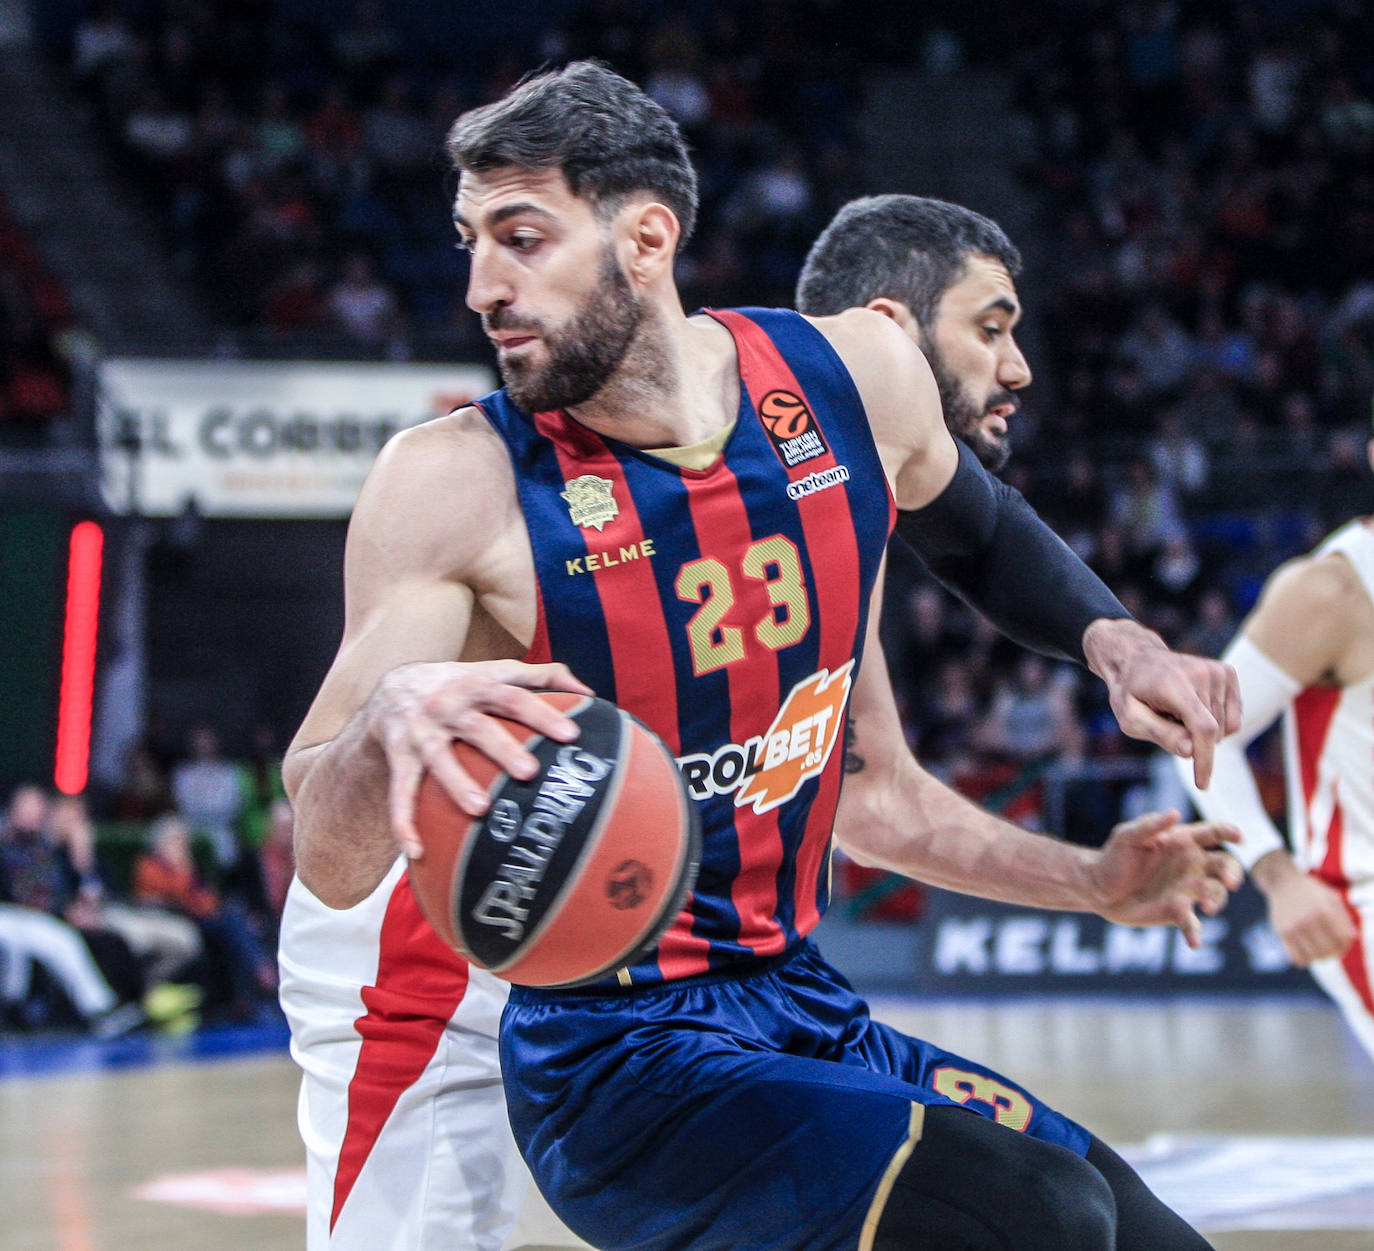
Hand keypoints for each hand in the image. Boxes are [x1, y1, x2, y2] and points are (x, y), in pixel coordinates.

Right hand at [367, 659, 593, 859]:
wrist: (392, 688)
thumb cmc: (461, 683)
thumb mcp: (496, 671)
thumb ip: (543, 676)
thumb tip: (591, 693)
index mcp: (478, 685)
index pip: (515, 697)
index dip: (542, 713)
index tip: (571, 734)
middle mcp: (448, 706)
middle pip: (478, 727)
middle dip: (503, 750)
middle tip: (530, 773)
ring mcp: (421, 732)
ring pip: (438, 758)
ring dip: (457, 784)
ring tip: (480, 810)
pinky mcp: (399, 756)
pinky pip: (400, 791)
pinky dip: (403, 821)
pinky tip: (416, 852)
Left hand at [1083, 618, 1240, 787]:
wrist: (1137, 659)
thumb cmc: (1130, 692)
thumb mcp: (1130, 718)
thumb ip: (1160, 734)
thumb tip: (1191, 752)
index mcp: (1174, 684)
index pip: (1203, 728)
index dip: (1205, 760)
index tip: (1202, 784)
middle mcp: (1201, 674)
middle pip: (1213, 732)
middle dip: (1192, 740)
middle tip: (1165, 721)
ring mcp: (1218, 671)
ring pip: (1226, 728)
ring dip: (1201, 731)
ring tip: (1176, 712)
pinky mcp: (1228, 673)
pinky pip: (1234, 718)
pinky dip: (1216, 723)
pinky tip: (1192, 709)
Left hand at [1088, 809, 1242, 947]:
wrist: (1098, 888)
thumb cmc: (1113, 856)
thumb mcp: (1127, 836)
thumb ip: (1151, 825)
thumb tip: (1174, 813)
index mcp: (1182, 841)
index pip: (1212, 834)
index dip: (1228, 833)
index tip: (1238, 837)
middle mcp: (1190, 865)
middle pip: (1224, 865)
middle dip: (1232, 872)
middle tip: (1231, 881)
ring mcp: (1187, 889)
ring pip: (1215, 894)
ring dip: (1217, 900)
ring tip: (1207, 907)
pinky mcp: (1177, 912)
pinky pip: (1192, 924)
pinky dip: (1195, 933)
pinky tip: (1194, 942)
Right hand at [1252, 851, 1354, 965]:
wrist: (1282, 882)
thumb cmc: (1311, 891)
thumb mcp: (1331, 897)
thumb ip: (1343, 918)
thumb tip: (1350, 939)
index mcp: (1324, 910)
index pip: (1343, 939)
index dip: (1346, 944)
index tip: (1342, 942)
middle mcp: (1309, 919)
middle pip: (1329, 950)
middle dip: (1335, 952)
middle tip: (1332, 947)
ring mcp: (1294, 927)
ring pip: (1314, 957)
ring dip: (1320, 956)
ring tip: (1319, 949)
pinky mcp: (1282, 933)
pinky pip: (1297, 958)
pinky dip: (1305, 959)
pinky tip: (1306, 951)